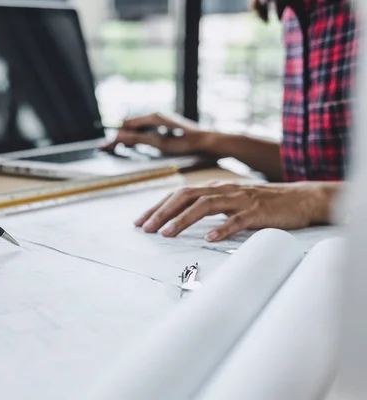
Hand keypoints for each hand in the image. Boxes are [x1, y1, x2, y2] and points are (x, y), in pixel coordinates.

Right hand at [101, 113, 208, 154]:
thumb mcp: (160, 143)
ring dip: (126, 137)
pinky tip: (134, 145)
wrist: (208, 143)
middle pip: (131, 126)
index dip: (116, 137)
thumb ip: (138, 139)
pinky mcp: (167, 128)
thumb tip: (119, 136)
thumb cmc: (187, 143)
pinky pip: (146, 131)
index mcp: (153, 118)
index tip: (106, 147)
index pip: (127, 125)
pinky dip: (137, 138)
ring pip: (138, 129)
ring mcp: (162, 122)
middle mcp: (156, 117)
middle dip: (118, 137)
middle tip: (106, 148)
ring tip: (115, 147)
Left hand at [135, 182, 336, 241]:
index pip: (178, 194)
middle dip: (162, 212)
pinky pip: (237, 220)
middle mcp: (223, 190)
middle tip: (146, 229)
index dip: (157, 206)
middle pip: (186, 196)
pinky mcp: (257, 212)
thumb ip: (207, 205)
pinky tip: (210, 238)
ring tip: (166, 234)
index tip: (139, 221)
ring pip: (205, 205)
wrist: (300, 198)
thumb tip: (180, 217)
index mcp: (214, 187)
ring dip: (183, 220)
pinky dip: (222, 228)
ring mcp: (240, 200)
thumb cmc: (261, 203)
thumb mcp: (230, 200)